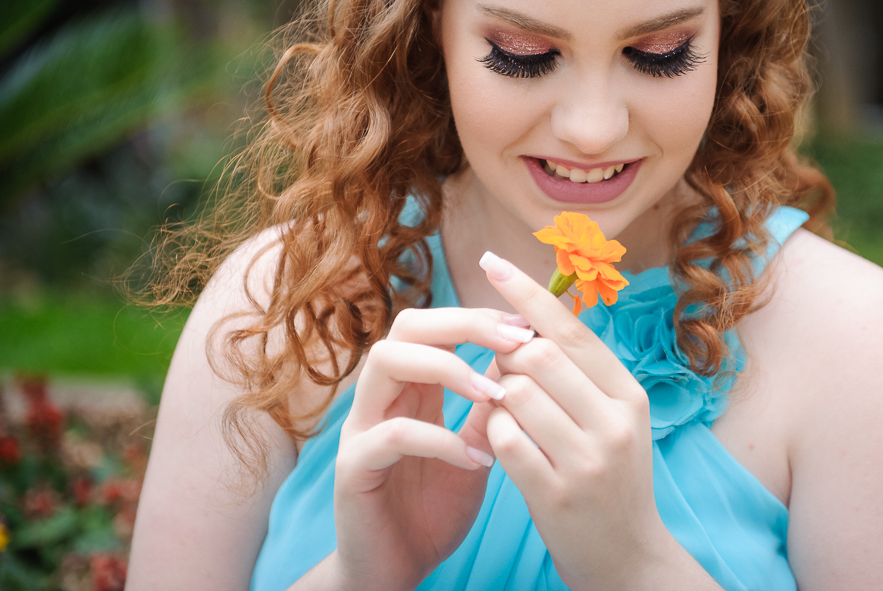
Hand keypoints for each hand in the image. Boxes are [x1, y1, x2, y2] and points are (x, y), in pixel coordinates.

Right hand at [330, 306, 533, 590]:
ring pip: (387, 362)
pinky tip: (476, 459)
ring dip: (448, 370)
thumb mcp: (476, 448)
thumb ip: (490, 407)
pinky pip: (390, 435)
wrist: (395, 569)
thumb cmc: (434, 507)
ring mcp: (362, 429)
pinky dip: (437, 439)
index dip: (480, 316)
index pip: (435, 323)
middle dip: (464, 324)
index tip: (529, 326)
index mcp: (410, 386)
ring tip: (495, 396)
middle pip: (407, 326)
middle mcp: (381, 397)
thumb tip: (525, 358)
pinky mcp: (353, 468)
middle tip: (516, 341)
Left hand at [476, 251, 668, 589]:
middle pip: (538, 356)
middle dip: (505, 356)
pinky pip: (503, 440)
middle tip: (500, 372)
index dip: (527, 293)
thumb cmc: (609, 479)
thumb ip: (579, 374)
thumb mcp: (612, 420)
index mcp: (628, 395)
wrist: (628, 559)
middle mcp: (615, 423)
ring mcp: (588, 461)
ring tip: (504, 413)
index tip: (490, 261)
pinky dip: (491, 433)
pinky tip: (499, 443)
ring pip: (515, 394)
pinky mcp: (556, 496)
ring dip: (495, 398)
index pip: (571, 330)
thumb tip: (530, 317)